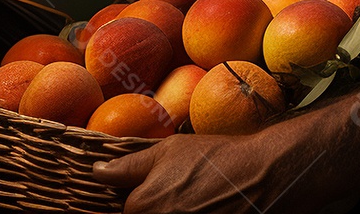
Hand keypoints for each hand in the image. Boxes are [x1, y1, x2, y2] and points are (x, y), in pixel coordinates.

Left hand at [92, 129, 344, 213]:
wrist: (262, 176)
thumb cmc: (215, 157)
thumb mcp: (169, 151)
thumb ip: (128, 165)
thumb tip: (97, 172)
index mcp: (141, 207)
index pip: (119, 213)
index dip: (127, 201)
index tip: (141, 192)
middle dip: (148, 207)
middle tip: (176, 190)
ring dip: (168, 211)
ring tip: (189, 198)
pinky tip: (199, 206)